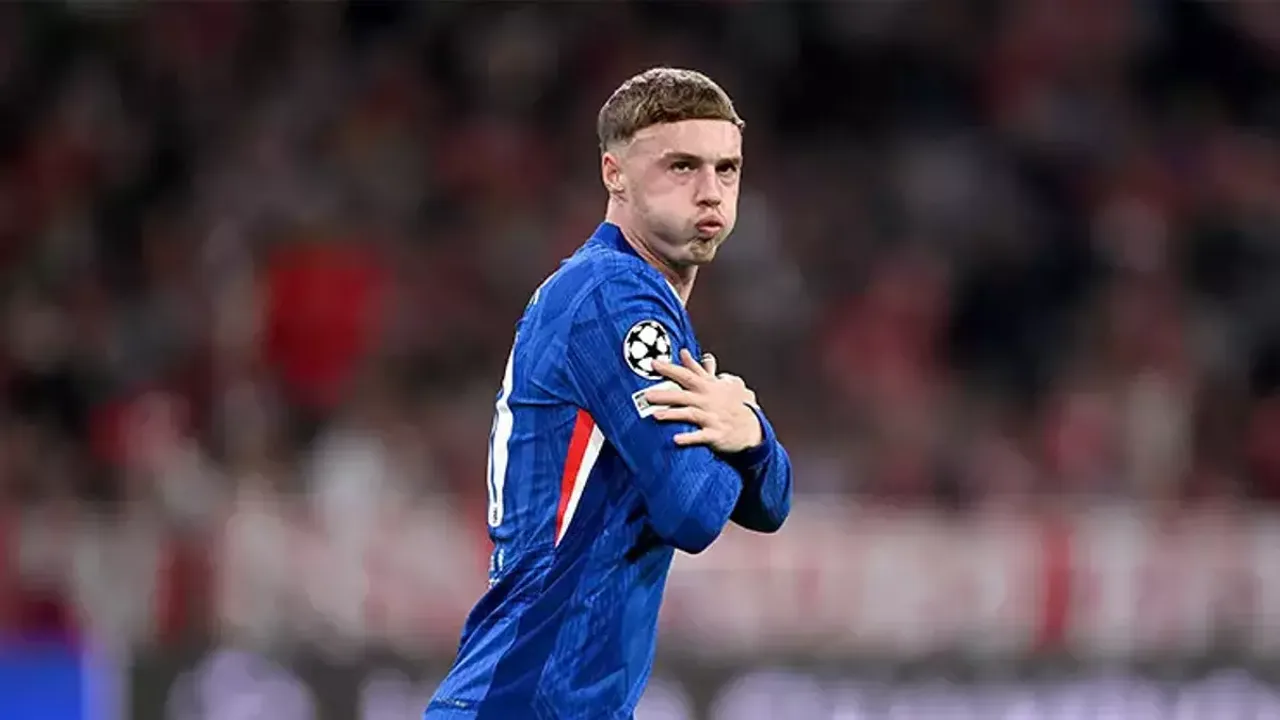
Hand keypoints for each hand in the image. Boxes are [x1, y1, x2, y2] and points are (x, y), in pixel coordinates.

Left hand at [646, 349, 762, 452]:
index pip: (686, 375)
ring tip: (656, 415)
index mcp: (707, 387)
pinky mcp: (715, 434)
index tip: (654, 363)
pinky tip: (676, 439)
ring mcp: (712, 417)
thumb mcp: (716, 383)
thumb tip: (683, 353)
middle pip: (684, 395)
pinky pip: (701, 436)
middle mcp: (707, 401)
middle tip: (647, 395)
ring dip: (674, 414)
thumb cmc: (731, 403)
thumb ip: (697, 369)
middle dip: (666, 394)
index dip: (670, 369)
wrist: (751, 427)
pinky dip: (689, 438)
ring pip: (690, 414)